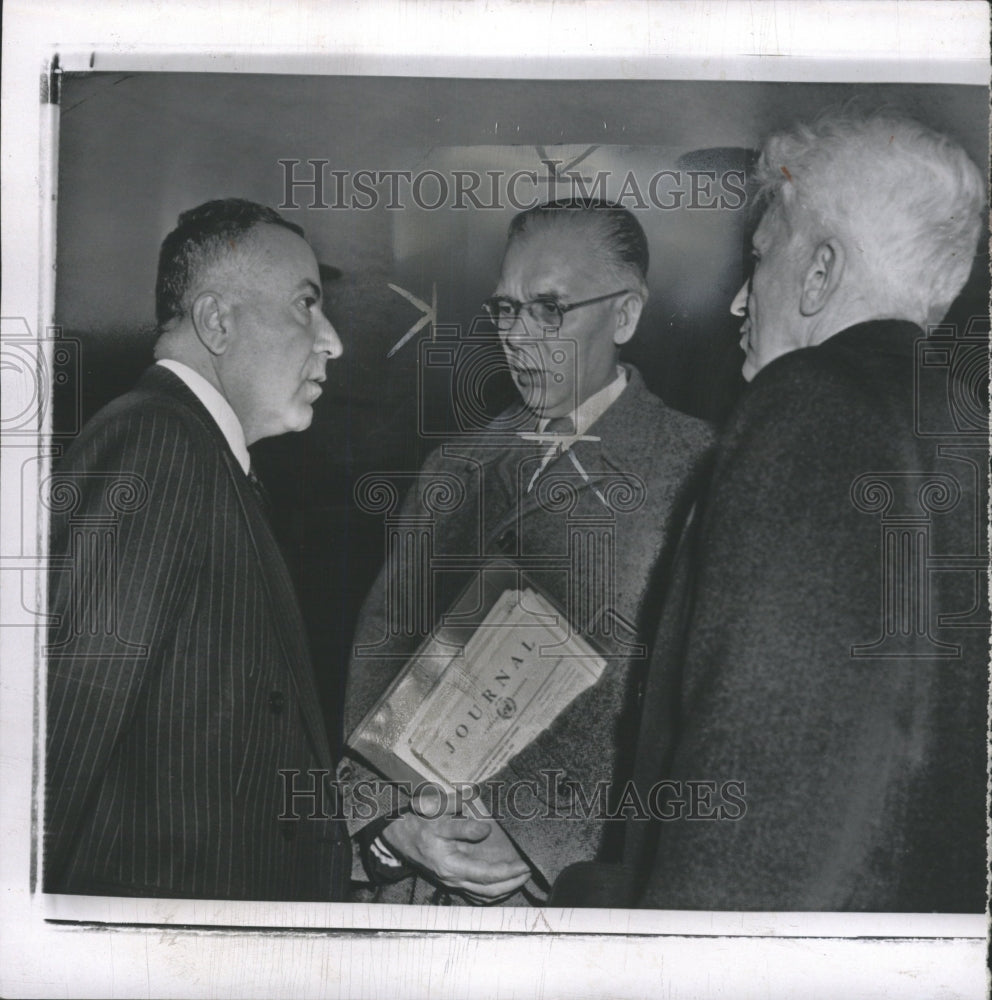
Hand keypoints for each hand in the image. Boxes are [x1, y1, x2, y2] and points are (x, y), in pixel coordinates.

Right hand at [381, 789, 531, 902]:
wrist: (397, 836)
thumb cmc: (418, 825)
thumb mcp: (438, 819)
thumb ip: (463, 826)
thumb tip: (486, 830)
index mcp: (451, 865)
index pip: (487, 875)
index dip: (508, 872)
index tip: (524, 865)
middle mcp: (453, 878)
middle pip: (488, 891)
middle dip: (511, 883)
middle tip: (528, 873)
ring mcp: (451, 881)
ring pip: (483, 894)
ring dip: (504, 888)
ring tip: (519, 877)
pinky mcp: (451, 878)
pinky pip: (475, 891)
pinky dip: (491, 889)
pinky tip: (501, 882)